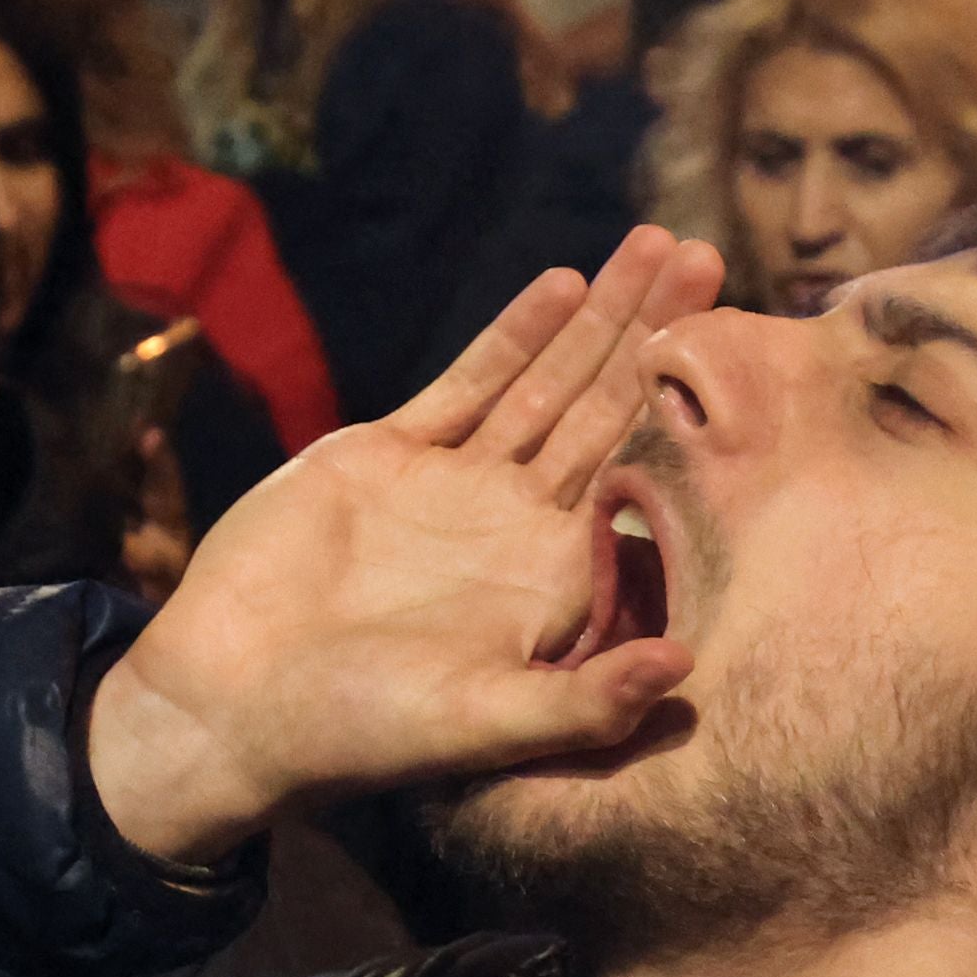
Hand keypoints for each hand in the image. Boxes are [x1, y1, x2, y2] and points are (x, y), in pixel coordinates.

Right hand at [85, 229, 720, 866]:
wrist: (229, 703)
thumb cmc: (359, 731)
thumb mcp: (485, 725)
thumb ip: (586, 702)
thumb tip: (688, 669)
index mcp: (555, 577)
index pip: (640, 476)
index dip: (690, 413)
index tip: (747, 349)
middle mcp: (516, 521)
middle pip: (603, 407)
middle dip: (655, 333)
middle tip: (711, 257)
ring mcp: (453, 483)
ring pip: (543, 380)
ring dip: (597, 315)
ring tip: (656, 245)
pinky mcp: (384, 454)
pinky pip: (463, 384)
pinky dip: (512, 335)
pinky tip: (562, 285)